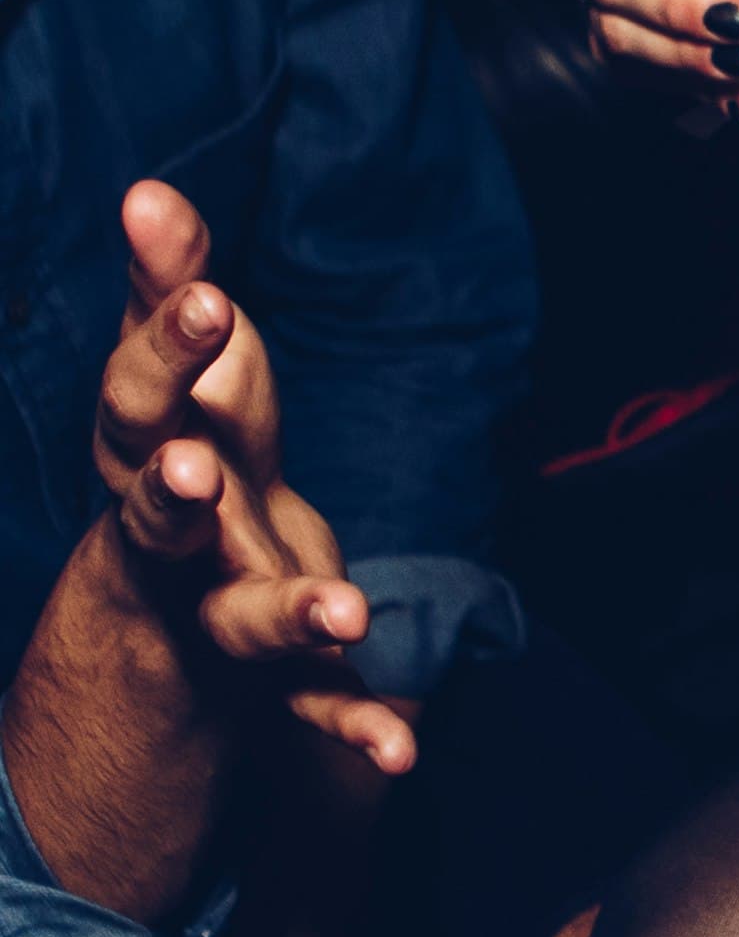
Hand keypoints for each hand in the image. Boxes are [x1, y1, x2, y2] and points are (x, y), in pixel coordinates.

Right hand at [97, 182, 415, 773]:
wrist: (171, 600)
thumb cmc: (190, 442)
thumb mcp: (184, 364)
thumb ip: (168, 278)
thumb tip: (147, 187)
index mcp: (145, 450)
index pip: (138, 397)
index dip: (164, 350)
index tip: (198, 298)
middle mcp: (164, 537)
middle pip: (159, 515)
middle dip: (175, 491)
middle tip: (195, 470)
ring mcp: (206, 610)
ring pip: (234, 618)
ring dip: (286, 613)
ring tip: (344, 612)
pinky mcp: (262, 679)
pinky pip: (306, 708)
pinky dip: (354, 725)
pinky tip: (403, 749)